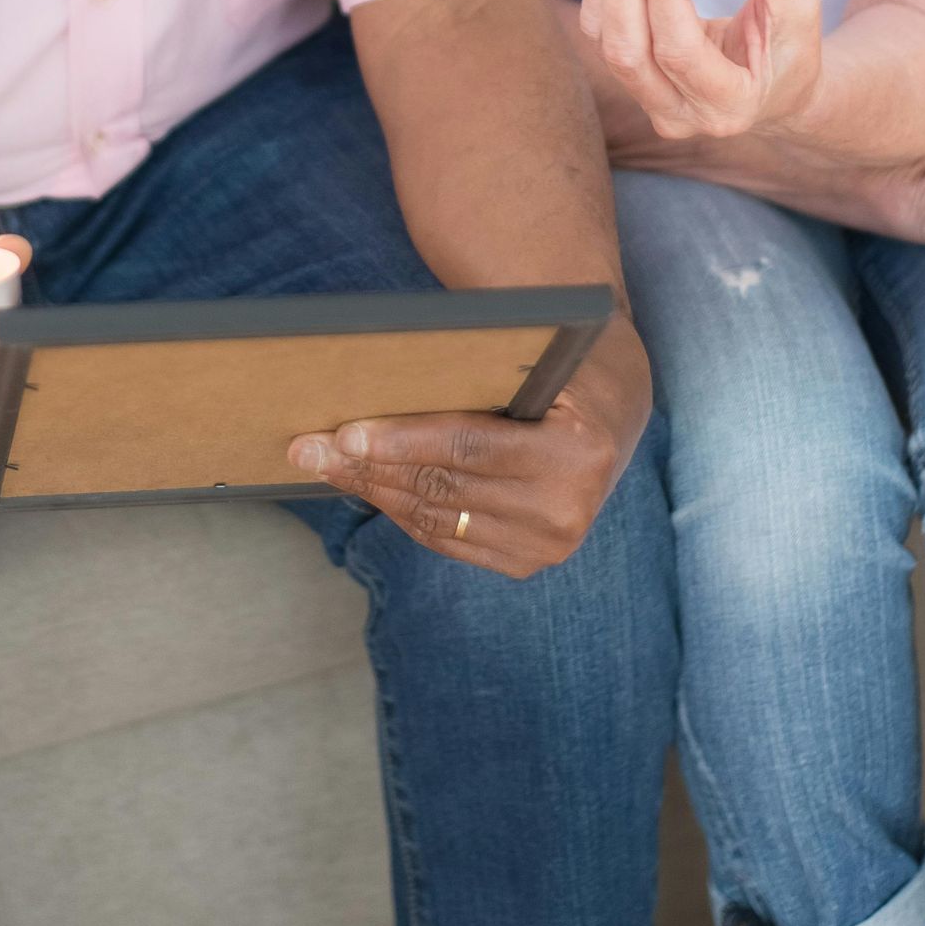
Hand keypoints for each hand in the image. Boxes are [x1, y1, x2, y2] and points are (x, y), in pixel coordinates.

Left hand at [283, 315, 650, 577]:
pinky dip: (404, 512)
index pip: (468, 447)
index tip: (343, 433)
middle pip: (443, 486)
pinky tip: (371, 487)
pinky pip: (448, 539)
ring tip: (327, 465)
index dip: (400, 440)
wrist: (614, 406)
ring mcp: (551, 544)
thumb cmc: (561, 367)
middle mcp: (569, 507)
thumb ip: (472, 380)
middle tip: (309, 449)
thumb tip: (373, 393)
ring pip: (437, 518)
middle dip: (369, 466)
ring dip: (376, 490)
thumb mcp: (532, 363)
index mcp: (578, 450)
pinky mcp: (530, 562)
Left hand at [581, 0, 822, 143]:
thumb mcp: (798, 5)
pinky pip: (601, 26)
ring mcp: (647, 100)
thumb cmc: (792, 49)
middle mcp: (678, 115)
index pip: (679, 50)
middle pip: (627, 48)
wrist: (776, 91)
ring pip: (604, 36)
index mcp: (728, 106)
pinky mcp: (631, 75)